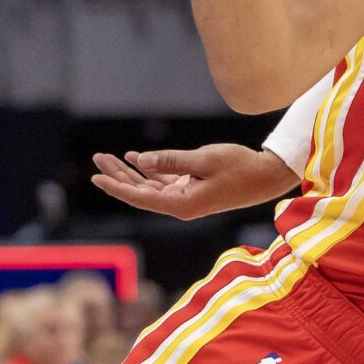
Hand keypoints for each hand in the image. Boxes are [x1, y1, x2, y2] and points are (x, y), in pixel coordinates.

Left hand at [92, 143, 279, 220]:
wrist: (267, 176)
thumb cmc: (240, 167)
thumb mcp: (204, 159)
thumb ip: (171, 160)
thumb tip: (141, 160)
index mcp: (182, 205)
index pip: (139, 198)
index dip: (116, 187)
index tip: (96, 177)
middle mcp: (181, 205)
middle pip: (140, 193)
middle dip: (117, 176)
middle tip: (98, 158)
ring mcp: (187, 198)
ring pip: (149, 187)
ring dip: (130, 173)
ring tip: (108, 158)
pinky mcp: (193, 190)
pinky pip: (163, 182)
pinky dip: (149, 170)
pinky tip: (135, 158)